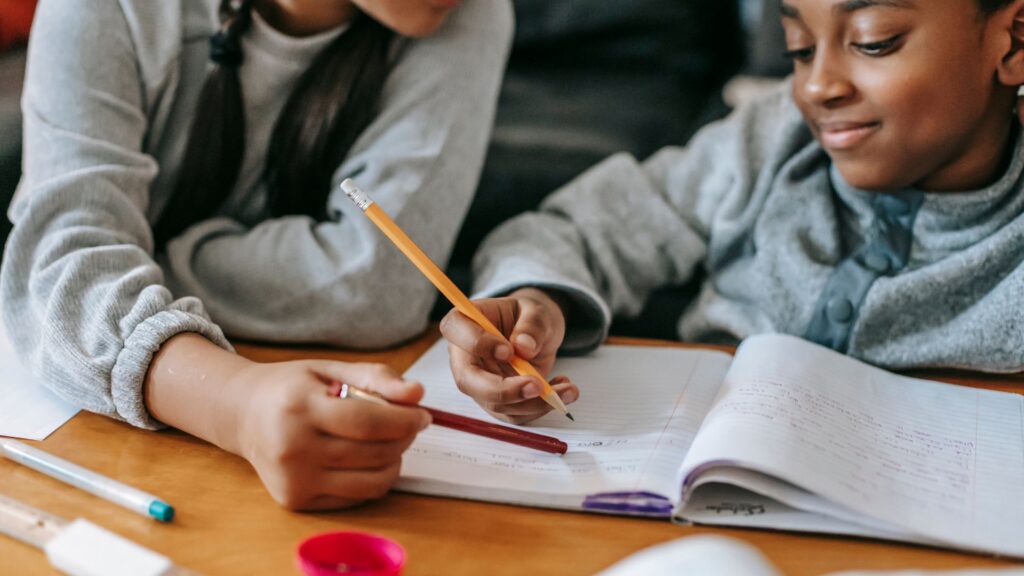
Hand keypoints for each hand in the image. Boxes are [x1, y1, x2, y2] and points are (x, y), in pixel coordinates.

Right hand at [231, 360, 429, 509]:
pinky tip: (366, 459)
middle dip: (404, 438)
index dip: (404, 420)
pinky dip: (373, 479)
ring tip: (390, 442)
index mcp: (298, 406)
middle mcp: (291, 447)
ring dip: (394, 461)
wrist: (244, 414)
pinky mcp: (295, 500)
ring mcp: (292, 479)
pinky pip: (356, 497)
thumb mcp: (331, 369)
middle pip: (372, 453)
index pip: (367, 421)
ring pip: (370, 481)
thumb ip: (376, 377)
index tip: (423, 414)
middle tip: (410, 424)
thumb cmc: (292, 388)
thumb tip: (417, 394)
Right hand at [439, 287, 579, 424]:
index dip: (477, 343)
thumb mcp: (536, 311)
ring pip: (495, 404)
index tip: (508, 350)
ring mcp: (479, 383)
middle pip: (467, 380)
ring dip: (533, 403)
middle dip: (503, 390)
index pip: (455, 331)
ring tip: (567, 390)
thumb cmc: (529, 317)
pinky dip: (541, 408)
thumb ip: (532, 325)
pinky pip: (514, 414)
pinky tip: (561, 390)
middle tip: (536, 385)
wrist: (538, 333)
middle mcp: (465, 356)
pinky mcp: (497, 401)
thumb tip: (524, 347)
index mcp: (465, 322)